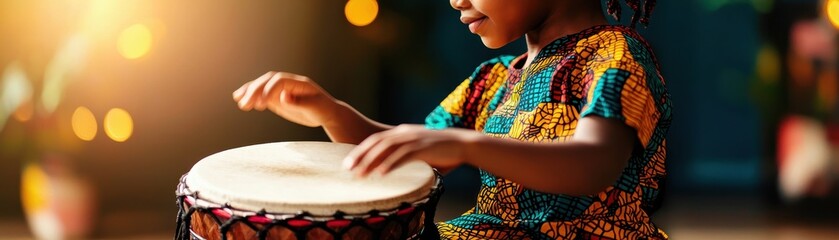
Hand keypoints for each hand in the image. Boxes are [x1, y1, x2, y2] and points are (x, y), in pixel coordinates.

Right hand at [233, 72, 337, 126]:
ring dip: (249, 92)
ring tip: (238, 99)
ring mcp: (281, 90)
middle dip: (255, 90)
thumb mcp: (314, 107)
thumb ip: (298, 102)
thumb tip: (283, 96)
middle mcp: (288, 84)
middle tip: (245, 103)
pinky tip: (240, 100)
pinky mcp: (277, 98)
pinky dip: (251, 97)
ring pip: (262, 86)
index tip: (262, 103)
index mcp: (298, 82)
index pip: (279, 81)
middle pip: (267, 81)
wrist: (327, 113)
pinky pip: (262, 95)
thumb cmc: (323, 109)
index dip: (269, 89)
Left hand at [343, 124, 480, 176]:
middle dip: (360, 155)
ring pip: (386, 149)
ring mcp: (414, 139)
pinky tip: (381, 173)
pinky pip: (403, 156)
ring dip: (371, 162)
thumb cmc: (442, 151)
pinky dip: (390, 164)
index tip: (349, 162)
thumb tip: (392, 168)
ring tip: (360, 175)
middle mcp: (405, 133)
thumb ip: (406, 155)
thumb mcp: (420, 150)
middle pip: (376, 143)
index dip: (361, 150)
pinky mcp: (423, 148)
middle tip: (347, 169)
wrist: (464, 144)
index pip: (376, 139)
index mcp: (403, 132)